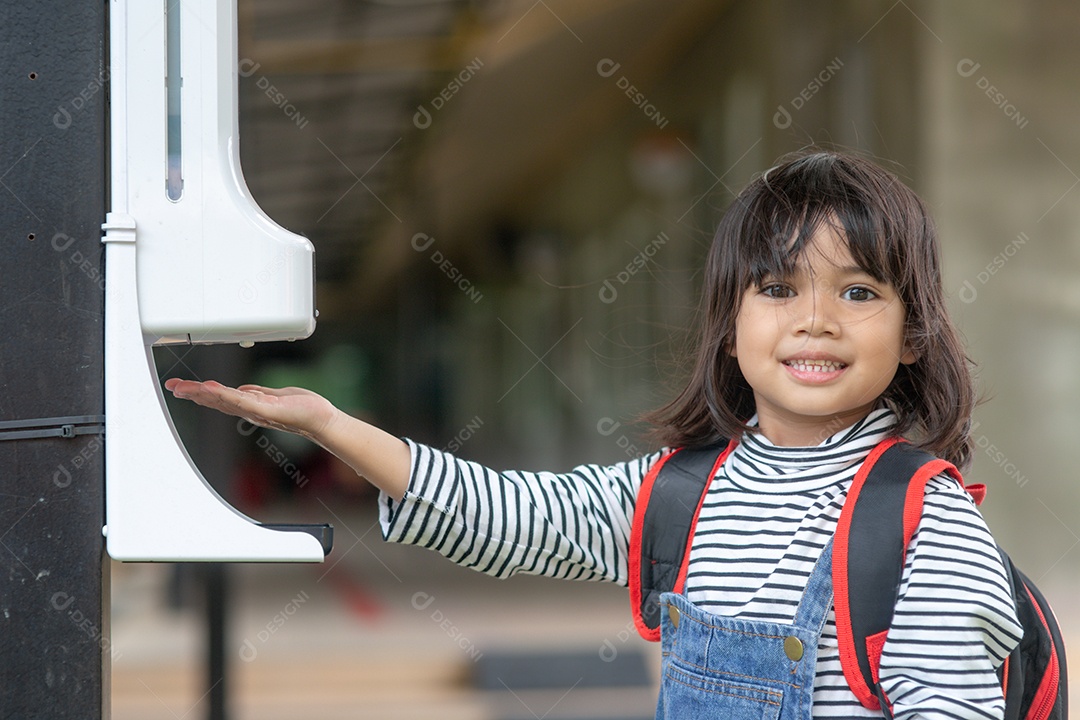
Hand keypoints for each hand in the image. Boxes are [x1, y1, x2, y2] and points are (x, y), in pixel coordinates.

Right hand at [164, 379, 336, 442]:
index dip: (198, 392)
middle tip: (173, 386)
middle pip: (215, 400)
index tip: (180, 386)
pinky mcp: (268, 411)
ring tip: (184, 387)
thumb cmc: (303, 409)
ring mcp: (257, 412)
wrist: (321, 420)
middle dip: (192, 393)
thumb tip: (243, 389)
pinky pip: (243, 402)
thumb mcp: (274, 396)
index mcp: (250, 406)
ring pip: (224, 401)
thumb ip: (258, 394)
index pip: (219, 398)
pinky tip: (212, 388)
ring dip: (202, 394)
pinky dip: (226, 395)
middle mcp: (250, 411)